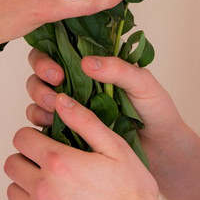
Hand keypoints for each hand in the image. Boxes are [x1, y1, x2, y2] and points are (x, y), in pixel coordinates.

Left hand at [6, 93, 189, 199]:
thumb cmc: (133, 196)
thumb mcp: (115, 149)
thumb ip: (84, 121)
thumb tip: (60, 100)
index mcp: (60, 163)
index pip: (21, 138)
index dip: (33, 136)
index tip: (45, 142)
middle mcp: (45, 191)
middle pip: (12, 163)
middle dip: (28, 158)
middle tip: (48, 163)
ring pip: (12, 191)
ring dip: (26, 185)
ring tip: (50, 185)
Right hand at [26, 49, 184, 150]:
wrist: (162, 149)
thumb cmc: (156, 110)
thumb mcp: (143, 83)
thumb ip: (118, 69)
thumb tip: (86, 62)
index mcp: (92, 65)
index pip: (58, 50)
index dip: (47, 58)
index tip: (57, 72)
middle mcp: (76, 83)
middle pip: (40, 73)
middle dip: (40, 80)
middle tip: (55, 90)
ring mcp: (70, 108)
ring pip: (37, 97)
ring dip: (39, 100)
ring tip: (54, 110)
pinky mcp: (68, 131)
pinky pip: (43, 124)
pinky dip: (42, 123)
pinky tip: (54, 127)